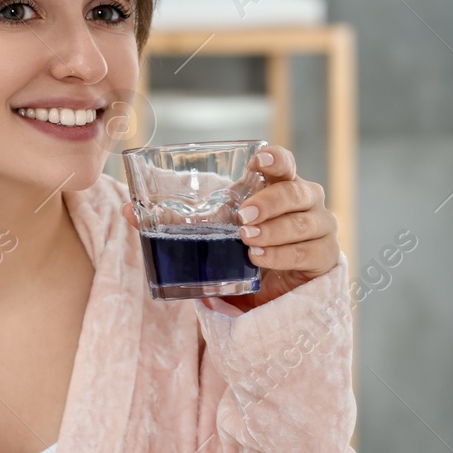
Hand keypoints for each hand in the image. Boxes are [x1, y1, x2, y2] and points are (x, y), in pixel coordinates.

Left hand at [121, 144, 340, 310]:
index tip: (256, 161)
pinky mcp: (325, 257)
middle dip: (270, 202)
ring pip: (306, 221)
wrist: (273, 294)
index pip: (284, 163)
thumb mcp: (210, 233)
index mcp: (278, 186)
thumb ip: (174, 220)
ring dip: (275, 230)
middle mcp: (306, 202)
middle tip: (243, 217)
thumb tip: (127, 209)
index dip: (275, 158)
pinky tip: (262, 258)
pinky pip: (309, 252)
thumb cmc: (242, 252)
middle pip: (299, 190)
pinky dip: (284, 254)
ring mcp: (321, 228)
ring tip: (248, 242)